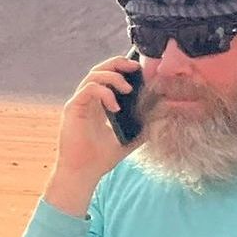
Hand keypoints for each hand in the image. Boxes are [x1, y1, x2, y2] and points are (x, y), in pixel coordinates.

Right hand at [44, 54, 142, 215]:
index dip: (122, 68)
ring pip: (93, 75)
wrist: (84, 173)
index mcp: (98, 103)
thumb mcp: (131, 137)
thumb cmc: (102, 158)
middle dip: (118, 63)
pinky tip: (115, 107)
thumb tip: (164, 109)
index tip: (139, 70)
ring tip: (127, 89)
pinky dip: (104, 93)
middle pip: (99, 69)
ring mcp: (79, 102)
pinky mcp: (73, 108)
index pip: (108, 76)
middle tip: (135, 67)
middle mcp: (87, 100)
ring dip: (113, 77)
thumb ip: (145, 122)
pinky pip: (88, 89)